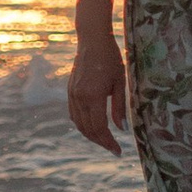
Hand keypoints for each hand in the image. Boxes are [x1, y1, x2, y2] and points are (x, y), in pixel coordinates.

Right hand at [67, 33, 127, 153]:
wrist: (92, 39)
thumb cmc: (110, 58)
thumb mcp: (119, 82)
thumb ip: (119, 107)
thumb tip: (121, 130)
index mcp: (93, 96)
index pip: (99, 128)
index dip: (109, 142)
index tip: (118, 152)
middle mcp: (79, 98)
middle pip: (88, 129)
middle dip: (101, 142)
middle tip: (114, 149)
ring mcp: (72, 94)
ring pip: (79, 124)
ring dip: (91, 135)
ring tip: (105, 140)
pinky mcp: (70, 91)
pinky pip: (74, 114)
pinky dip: (82, 125)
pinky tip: (92, 126)